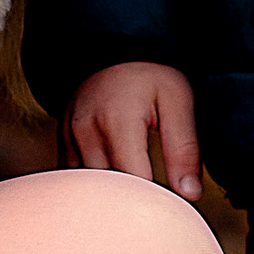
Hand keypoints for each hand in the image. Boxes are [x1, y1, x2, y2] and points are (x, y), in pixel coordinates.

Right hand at [65, 63, 203, 201]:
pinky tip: (113, 187)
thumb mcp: (178, 103)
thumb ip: (184, 150)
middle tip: (155, 207)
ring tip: (134, 198)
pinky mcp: (62, 141)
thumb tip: (190, 195)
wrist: (118, 46)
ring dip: (110, 198)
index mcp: (117, 122)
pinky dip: (94, 188)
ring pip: (86, 189)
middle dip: (132, 205)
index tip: (172, 207)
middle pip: (107, 191)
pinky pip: (74, 178)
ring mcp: (69, 137)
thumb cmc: (152, 74)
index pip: (135, 183)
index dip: (156, 202)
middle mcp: (86, 131)